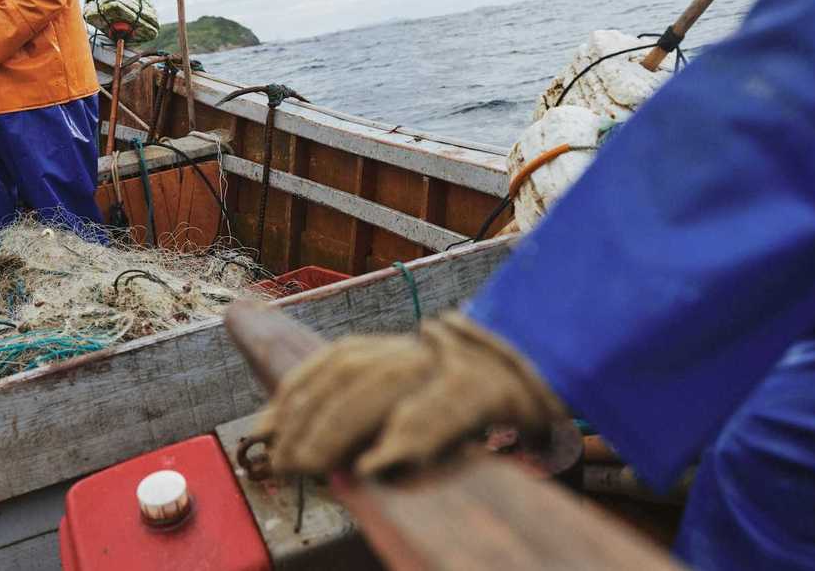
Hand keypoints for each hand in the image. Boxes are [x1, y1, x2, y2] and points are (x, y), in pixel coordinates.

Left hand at [258, 311, 565, 475]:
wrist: (550, 375)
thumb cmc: (476, 403)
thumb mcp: (416, 399)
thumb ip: (370, 415)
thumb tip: (309, 451)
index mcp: (401, 347)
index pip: (334, 360)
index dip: (296, 393)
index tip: (265, 429)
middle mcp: (422, 347)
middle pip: (351, 373)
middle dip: (309, 418)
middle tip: (285, 462)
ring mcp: (454, 363)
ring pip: (384, 385)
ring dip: (340, 429)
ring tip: (314, 468)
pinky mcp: (489, 387)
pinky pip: (442, 409)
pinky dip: (407, 436)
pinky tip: (378, 465)